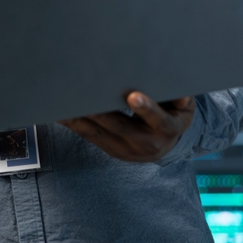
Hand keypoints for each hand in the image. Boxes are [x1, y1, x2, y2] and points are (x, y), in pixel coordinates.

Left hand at [59, 92, 195, 161]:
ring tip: (62, 104)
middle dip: (100, 111)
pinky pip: (89, 136)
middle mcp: (147, 143)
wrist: (167, 144)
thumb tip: (180, 94)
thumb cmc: (173, 113)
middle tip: (83, 93)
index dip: (146, 109)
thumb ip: (180, 97)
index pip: (158, 119)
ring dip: (79, 119)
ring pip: (99, 133)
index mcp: (168, 129)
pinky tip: (59, 113)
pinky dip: (74, 124)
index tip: (133, 96)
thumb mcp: (183, 104)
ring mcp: (126, 149)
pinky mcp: (110, 149)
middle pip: (120, 127)